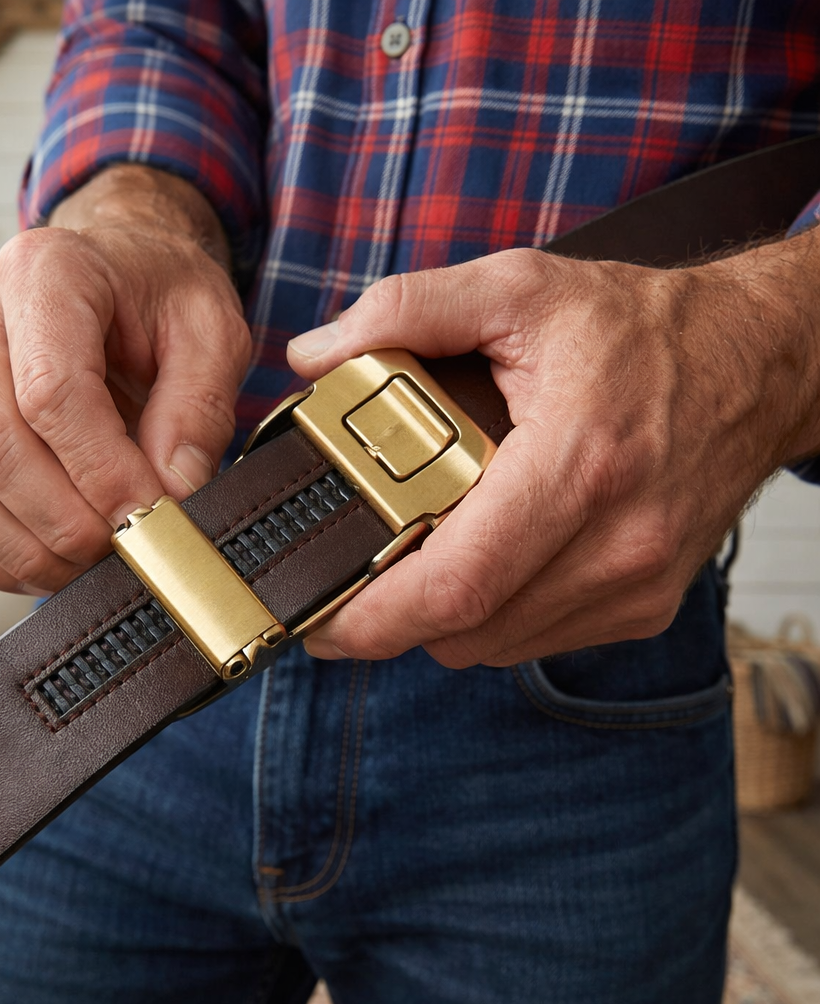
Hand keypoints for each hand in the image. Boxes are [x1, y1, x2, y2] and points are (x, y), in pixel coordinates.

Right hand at [0, 166, 249, 594]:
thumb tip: (173, 492)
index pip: (50, 391)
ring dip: (27, 548)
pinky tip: (55, 561)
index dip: (102, 471)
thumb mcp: (213, 331)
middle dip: (65, 521)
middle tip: (129, 548)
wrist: (124, 272)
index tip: (151, 515)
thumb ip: (200, 407)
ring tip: (98, 563)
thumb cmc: (165, 296)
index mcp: (44, 274)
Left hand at [287, 235, 819, 666]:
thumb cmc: (643, 329)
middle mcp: (617, 542)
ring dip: (438, 617)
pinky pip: (534, 641)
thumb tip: (317, 354)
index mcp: (579, 464)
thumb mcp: (519, 287)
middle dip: (390, 621)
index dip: (373, 617)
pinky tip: (478, 563)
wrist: (758, 363)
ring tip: (412, 564)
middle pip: (466, 630)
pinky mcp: (644, 605)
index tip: (317, 617)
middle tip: (347, 586)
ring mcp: (636, 584)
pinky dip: (488, 617)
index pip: (457, 584)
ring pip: (494, 645)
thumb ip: (406, 309)